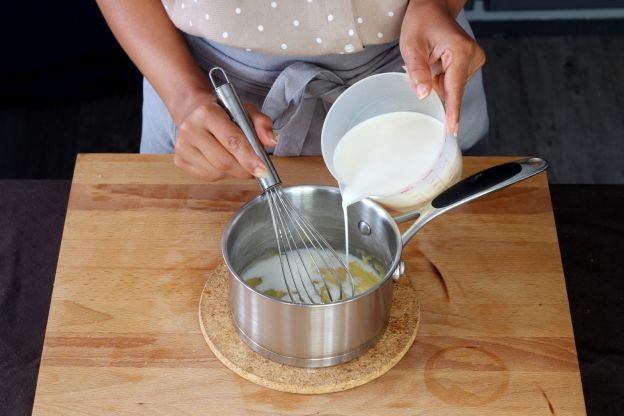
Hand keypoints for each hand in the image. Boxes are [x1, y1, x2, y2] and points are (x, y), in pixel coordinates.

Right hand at [173, 94, 276, 180]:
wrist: (195, 113)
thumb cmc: (224, 113)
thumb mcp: (246, 111)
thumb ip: (262, 123)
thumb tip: (271, 141)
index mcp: (207, 113)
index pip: (232, 141)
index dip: (249, 158)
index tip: (262, 170)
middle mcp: (190, 129)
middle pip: (224, 161)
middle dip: (244, 169)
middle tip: (255, 168)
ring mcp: (182, 146)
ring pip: (216, 172)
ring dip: (234, 172)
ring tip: (238, 160)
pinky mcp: (180, 160)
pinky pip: (208, 176)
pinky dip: (221, 174)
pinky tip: (223, 161)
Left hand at [400, 0, 485, 135]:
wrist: (433, 7)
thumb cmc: (421, 22)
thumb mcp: (411, 45)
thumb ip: (417, 71)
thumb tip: (424, 95)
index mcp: (460, 51)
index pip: (455, 89)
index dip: (452, 111)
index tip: (453, 130)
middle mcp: (473, 56)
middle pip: (452, 89)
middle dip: (436, 85)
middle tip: (426, 62)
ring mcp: (476, 59)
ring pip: (453, 87)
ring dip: (439, 80)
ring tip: (433, 59)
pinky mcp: (473, 62)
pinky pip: (454, 81)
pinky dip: (443, 77)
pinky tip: (439, 62)